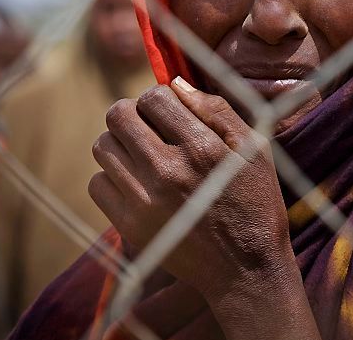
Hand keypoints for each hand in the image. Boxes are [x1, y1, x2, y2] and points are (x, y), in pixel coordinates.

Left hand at [89, 77, 292, 303]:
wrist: (246, 268)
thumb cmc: (255, 201)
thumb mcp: (253, 148)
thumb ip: (217, 109)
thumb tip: (175, 83)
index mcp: (201, 146)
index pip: (153, 97)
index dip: (159, 99)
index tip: (169, 114)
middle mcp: (168, 170)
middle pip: (117, 116)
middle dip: (133, 115)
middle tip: (150, 129)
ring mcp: (144, 200)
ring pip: (102, 147)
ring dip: (120, 144)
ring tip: (143, 156)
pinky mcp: (129, 225)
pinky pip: (97, 184)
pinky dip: (112, 178)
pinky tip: (137, 184)